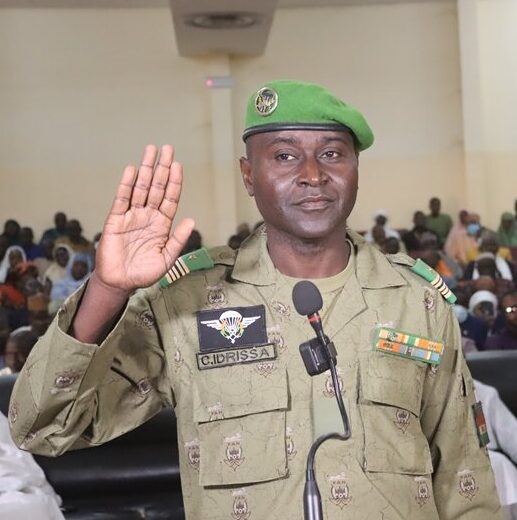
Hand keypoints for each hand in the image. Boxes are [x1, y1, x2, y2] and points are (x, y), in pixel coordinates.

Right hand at [95, 144, 194, 292]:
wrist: (120, 283)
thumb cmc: (144, 273)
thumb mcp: (167, 259)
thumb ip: (178, 240)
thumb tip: (192, 220)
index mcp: (162, 224)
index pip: (170, 198)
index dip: (174, 181)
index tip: (178, 165)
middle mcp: (148, 216)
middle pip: (157, 187)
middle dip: (162, 168)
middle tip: (167, 149)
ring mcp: (132, 216)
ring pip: (141, 188)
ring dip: (146, 169)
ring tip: (151, 151)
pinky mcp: (115, 220)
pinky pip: (122, 199)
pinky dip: (126, 184)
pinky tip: (132, 170)